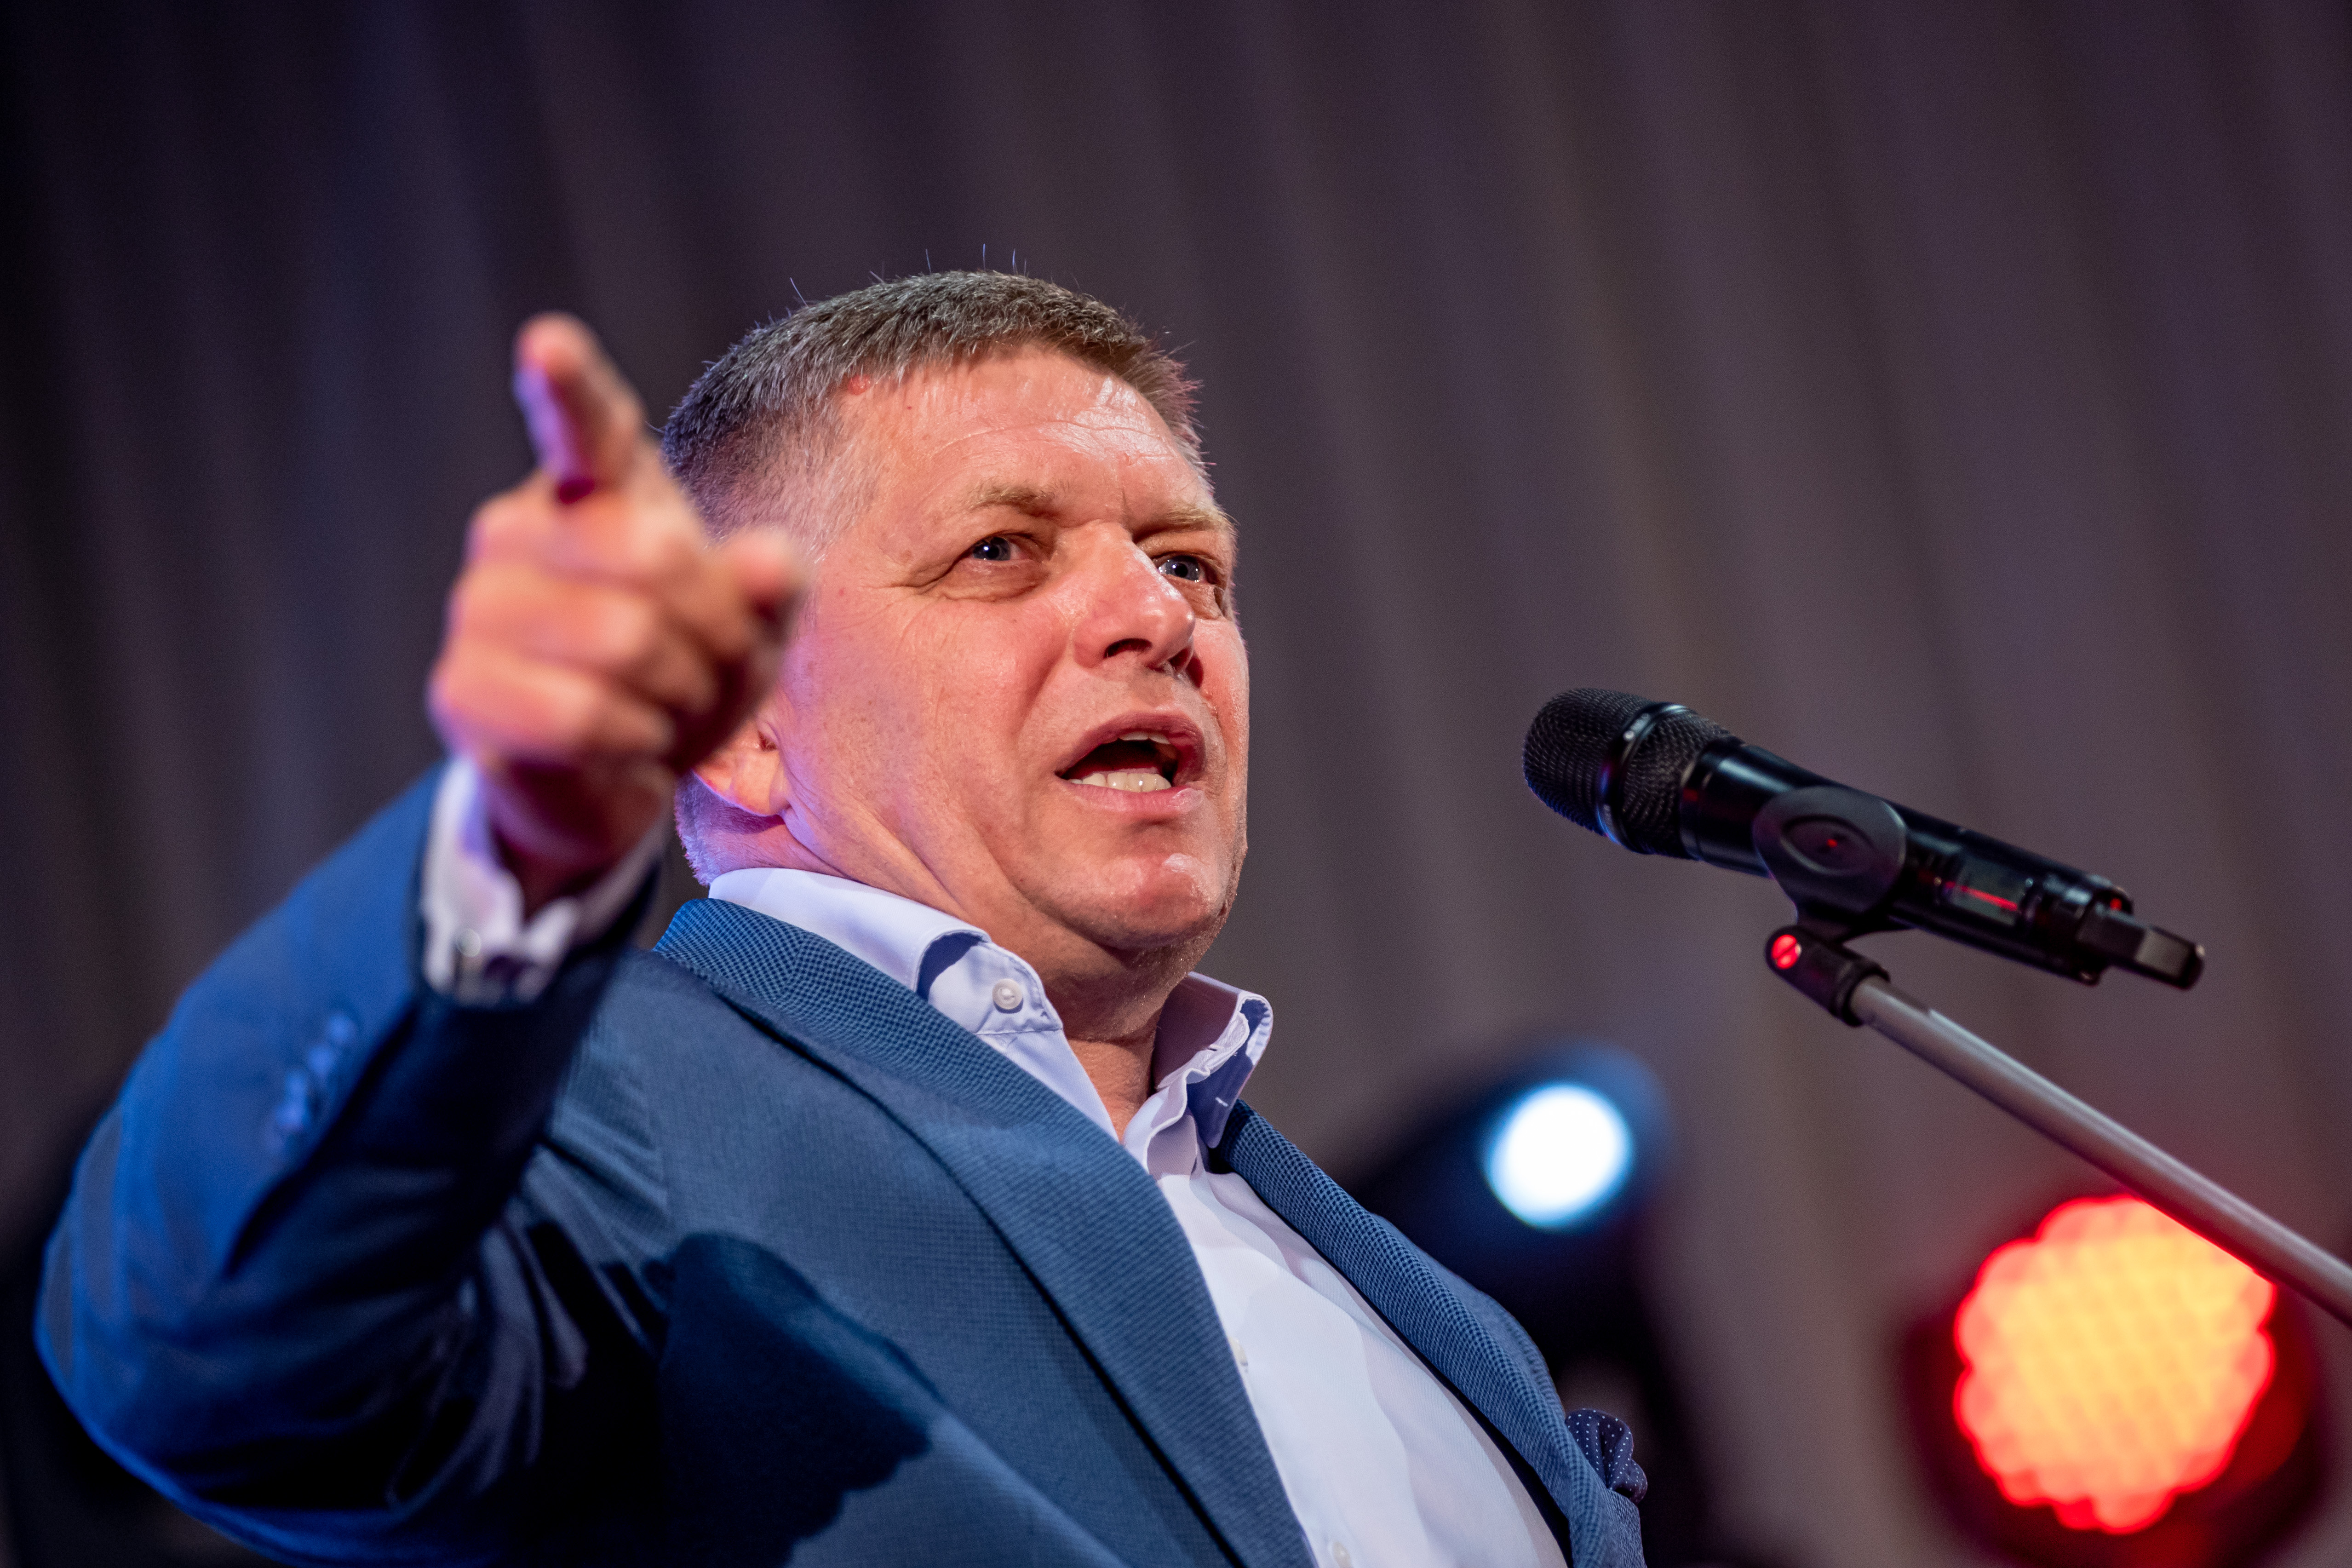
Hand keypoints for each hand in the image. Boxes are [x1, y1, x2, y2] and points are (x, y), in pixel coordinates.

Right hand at [428, 315, 798, 912]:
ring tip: (664, 707)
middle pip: (656, 557)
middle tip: (706, 667)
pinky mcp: (459, 689)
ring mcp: (476, 605)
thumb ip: (771, 585)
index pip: (582, 423)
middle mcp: (517, 528)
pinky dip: (633, 741)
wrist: (623, 770)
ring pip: (622, 640)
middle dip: (715, 630)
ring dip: (677, 694)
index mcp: (593, 489)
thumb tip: (771, 560)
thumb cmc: (688, 670)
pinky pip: (580, 715)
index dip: (566, 383)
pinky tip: (627, 743)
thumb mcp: (752, 625)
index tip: (548, 343)